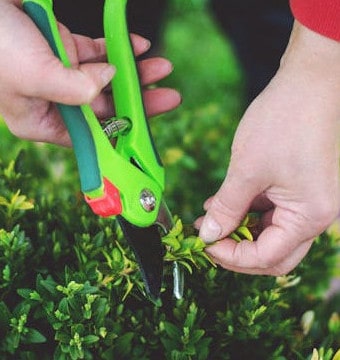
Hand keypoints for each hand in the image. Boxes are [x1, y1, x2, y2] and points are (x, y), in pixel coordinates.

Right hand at [0, 1, 180, 145]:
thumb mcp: (32, 75)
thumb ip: (75, 88)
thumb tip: (107, 81)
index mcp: (43, 120)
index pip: (91, 134)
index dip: (121, 132)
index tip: (148, 130)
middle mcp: (55, 100)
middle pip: (105, 106)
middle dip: (137, 99)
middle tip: (168, 96)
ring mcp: (61, 72)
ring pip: (106, 77)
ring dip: (134, 72)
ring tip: (162, 68)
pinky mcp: (65, 47)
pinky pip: (99, 50)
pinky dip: (118, 47)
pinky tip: (138, 46)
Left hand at [195, 21, 339, 275]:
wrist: (309, 81)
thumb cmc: (283, 121)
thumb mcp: (246, 169)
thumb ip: (227, 207)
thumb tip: (209, 234)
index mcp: (310, 216)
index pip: (267, 257)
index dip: (232, 257)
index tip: (204, 244)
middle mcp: (315, 215)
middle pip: (274, 253)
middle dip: (239, 251)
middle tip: (210, 240)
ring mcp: (309, 201)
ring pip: (271, 233)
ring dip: (240, 230)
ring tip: (209, 218)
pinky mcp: (300, 188)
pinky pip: (272, 212)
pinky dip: (248, 212)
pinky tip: (223, 203)